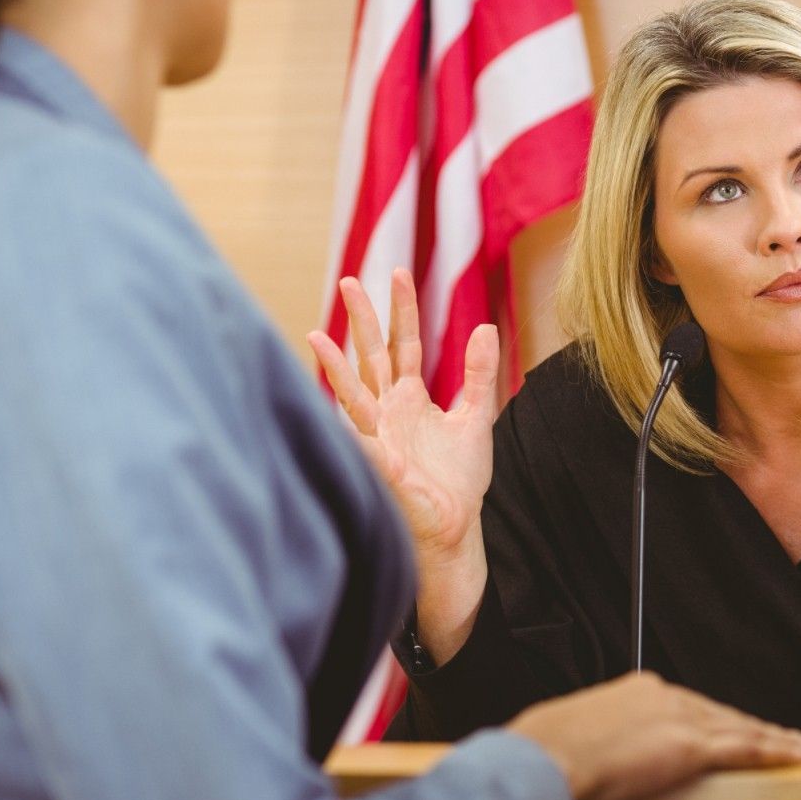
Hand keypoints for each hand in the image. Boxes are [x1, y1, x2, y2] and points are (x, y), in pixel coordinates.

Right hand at [308, 269, 498, 559]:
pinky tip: (331, 400)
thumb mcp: (477, 416)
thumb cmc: (460, 478)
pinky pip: (362, 440)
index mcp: (410, 397)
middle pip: (372, 356)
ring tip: (315, 335)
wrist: (455, 526)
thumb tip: (485, 326)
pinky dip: (351, 423)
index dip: (401, 310)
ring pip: (353, 392)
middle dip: (361, 320)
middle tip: (348, 280)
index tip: (399, 273)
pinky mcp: (380, 464)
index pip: (403, 343)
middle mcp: (388, 410)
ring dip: (334, 366)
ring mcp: (379, 435)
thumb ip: (479, 374)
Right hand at [507, 672, 800, 799]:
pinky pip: (746, 747)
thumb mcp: (580, 739)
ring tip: (798, 746)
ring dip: (771, 738)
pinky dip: (776, 749)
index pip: (691, 706)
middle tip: (781, 739)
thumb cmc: (548, 754)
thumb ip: (608, 745)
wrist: (543, 757)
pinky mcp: (690, 744)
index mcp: (637, 691)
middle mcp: (663, 695)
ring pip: (739, 728)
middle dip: (750, 729)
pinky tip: (799, 751)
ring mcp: (679, 717)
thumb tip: (613, 763)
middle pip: (720, 714)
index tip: (733, 731)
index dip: (718, 721)